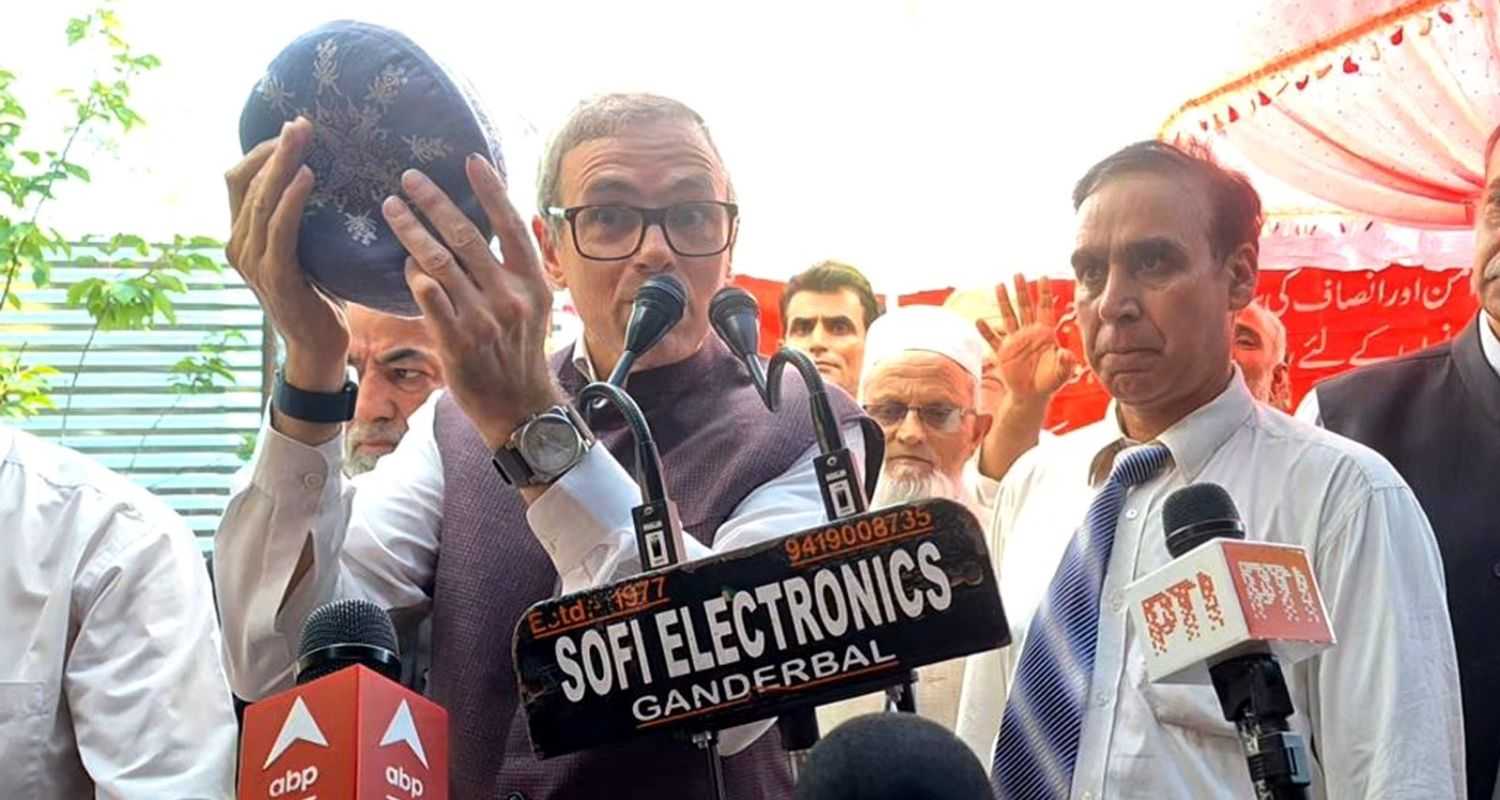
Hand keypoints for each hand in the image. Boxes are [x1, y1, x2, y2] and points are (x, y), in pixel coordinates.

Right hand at [224, 117, 348, 391]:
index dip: (261, 151)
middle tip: (302, 121)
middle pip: (246, 182)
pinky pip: (279, 229)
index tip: (292, 129)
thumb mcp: (303, 250)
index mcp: (240, 236)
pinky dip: (292, 200)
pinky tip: (307, 178)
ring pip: (261, 199)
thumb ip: (296, 222)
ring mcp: (251, 261)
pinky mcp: (274, 275)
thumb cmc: (317, 296)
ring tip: (304, 137)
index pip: (238, 179)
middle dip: (275, 148)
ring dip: (283, 164)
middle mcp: (237, 245)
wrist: (317, 347)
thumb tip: (317, 176)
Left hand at [382, 156, 558, 451]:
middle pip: (467, 237)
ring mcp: (484, 320)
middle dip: (436, 202)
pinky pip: (431, 301)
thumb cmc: (520, 351)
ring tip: (391, 208)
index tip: (470, 160)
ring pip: (442, 264)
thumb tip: (516, 219)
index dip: (491, 191)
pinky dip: (416, 279)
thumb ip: (521, 266)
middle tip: (409, 178)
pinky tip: (403, 263)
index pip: (512, 226)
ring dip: (412, 232)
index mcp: (532, 283)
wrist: (520, 407)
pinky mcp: (458, 343)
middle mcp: (510, 297)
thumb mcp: (536, 306)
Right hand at [975, 274, 1075, 410]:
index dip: (1044, 293)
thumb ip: (1065, 363)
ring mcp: (1015, 341)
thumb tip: (1067, 354)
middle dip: (1022, 291)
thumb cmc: (1049, 382)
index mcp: (1045, 334)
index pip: (1045, 309)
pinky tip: (979, 321)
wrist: (1032, 395)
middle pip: (1025, 307)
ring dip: (1004, 301)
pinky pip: (993, 339)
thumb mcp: (1061, 374)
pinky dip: (986, 331)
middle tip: (1018, 274)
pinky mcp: (1004, 352)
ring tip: (999, 285)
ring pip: (1009, 317)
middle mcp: (1029, 333)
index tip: (1043, 276)